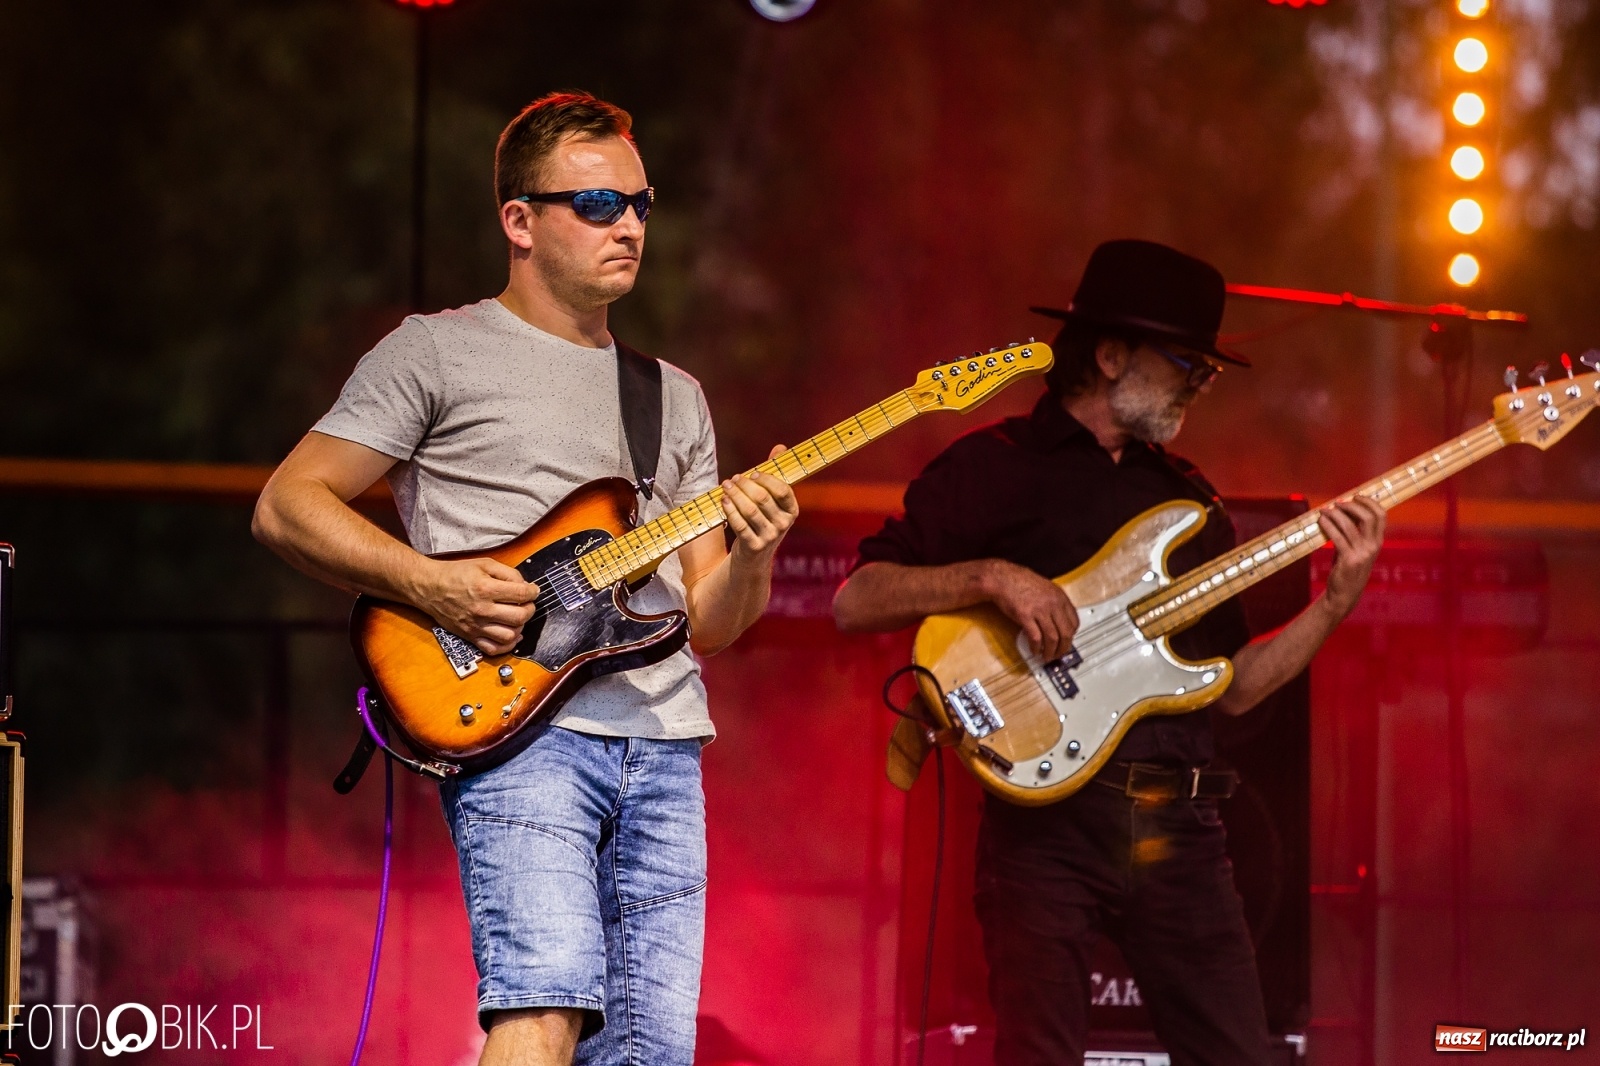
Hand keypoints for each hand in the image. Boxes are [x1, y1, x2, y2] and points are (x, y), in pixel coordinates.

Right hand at [414, 557, 539, 655]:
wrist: (429, 587)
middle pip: (520, 617)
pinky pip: (494, 649)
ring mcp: (476, 626)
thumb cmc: (455, 574)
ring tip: (517, 618)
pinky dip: (507, 645)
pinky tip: (511, 635)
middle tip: (527, 603)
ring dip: (520, 627)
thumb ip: (508, 573)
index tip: (533, 590)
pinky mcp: (470, 636)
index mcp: (486, 588)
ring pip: (510, 636)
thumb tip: (525, 586)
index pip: (521, 594)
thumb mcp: (484, 563)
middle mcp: (482, 609)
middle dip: (530, 609)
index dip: (533, 592)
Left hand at [720, 445, 799, 564]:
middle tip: (733, 478)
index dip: (767, 480)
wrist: (754, 557)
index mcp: (792, 510)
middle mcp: (783, 524)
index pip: (783, 491)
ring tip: (725, 486)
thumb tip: (780, 447)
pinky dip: (730, 511)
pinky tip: (724, 501)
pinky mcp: (754, 546)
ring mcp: (770, 537)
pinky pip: (740, 525)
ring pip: (750, 510)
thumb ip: (775, 474)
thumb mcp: (772, 501)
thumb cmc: (763, 520)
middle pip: (763, 498)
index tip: (752, 473)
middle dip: (745, 485)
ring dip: (735, 495)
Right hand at [983, 560, 1078, 660]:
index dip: (1071, 636)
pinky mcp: (1025, 616)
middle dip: (1063, 648)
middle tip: (1058, 655)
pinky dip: (1036, 647)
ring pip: (1052, 638)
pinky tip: (1034, 651)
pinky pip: (1035, 637)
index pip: (1074, 622)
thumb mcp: (1046, 589)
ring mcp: (1039, 610)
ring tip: (1046, 657)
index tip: (1066, 642)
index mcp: (1060, 597)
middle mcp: (1053, 604)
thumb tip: (1058, 622)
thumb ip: (1055, 603)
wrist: (1003, 578)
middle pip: (1066, 633)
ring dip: (1050, 651)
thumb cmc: (1021, 582)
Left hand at [1318, 495, 1385, 618]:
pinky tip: (1321, 521)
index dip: (1369, 502)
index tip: (1355, 496)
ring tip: (1324, 510)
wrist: (1344, 593)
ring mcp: (1362, 553)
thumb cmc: (1348, 567)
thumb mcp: (1356, 548)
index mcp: (1377, 541)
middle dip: (1352, 505)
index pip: (1381, 515)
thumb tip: (1344, 509)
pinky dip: (1328, 525)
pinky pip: (1337, 536)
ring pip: (1349, 525)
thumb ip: (1355, 531)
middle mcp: (1373, 546)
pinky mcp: (1349, 560)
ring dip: (1335, 514)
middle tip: (1338, 503)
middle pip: (1368, 516)